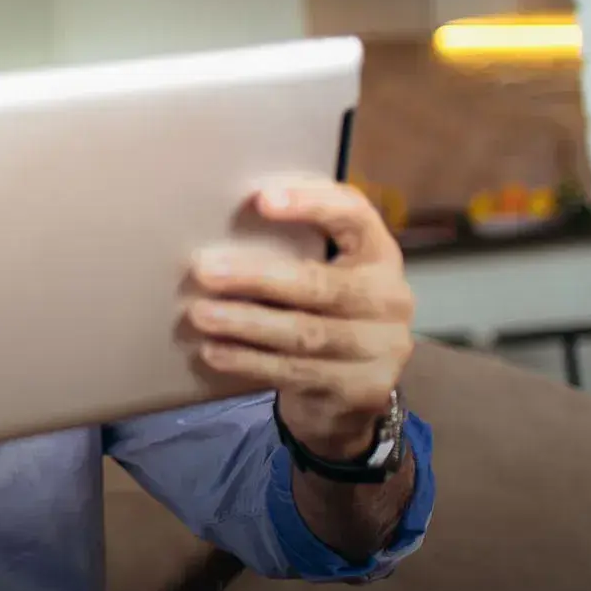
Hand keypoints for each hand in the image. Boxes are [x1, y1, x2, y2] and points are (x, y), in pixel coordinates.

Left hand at [187, 179, 415, 459]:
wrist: (352, 391)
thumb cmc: (322, 315)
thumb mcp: (322, 277)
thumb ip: (293, 249)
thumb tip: (217, 222)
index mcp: (379, 255)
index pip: (355, 217)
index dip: (312, 203)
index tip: (262, 199)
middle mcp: (389, 298)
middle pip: (320, 284)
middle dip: (257, 276)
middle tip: (204, 269)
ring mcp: (382, 347)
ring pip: (305, 334)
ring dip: (245, 323)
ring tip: (200, 314)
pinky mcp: (363, 388)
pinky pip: (296, 372)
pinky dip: (249, 361)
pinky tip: (214, 351)